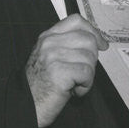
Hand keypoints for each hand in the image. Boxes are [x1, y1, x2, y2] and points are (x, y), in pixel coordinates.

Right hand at [26, 13, 108, 127]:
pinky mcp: (59, 71)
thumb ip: (68, 45)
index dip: (93, 32)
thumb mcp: (51, 57)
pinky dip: (85, 85)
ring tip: (75, 84)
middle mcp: (49, 43)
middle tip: (83, 73)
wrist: (26, 106)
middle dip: (92, 58)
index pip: (76, 21)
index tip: (101, 44)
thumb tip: (96, 41)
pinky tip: (75, 91)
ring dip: (88, 75)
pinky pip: (87, 73)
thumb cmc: (42, 85)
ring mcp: (52, 56)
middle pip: (88, 39)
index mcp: (48, 37)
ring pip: (90, 57)